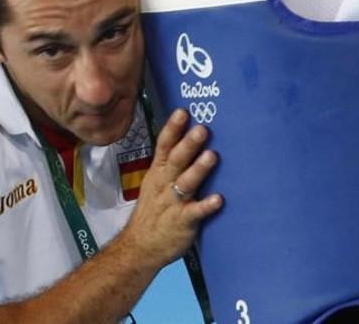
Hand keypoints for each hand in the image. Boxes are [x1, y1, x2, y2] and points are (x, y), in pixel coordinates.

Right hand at [121, 109, 222, 266]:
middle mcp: (164, 184)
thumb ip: (169, 163)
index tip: (182, 112)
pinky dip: (206, 205)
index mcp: (158, 173)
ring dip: (198, 169)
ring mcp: (173, 203)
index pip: (163, 146)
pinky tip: (218, 199)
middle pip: (175, 160)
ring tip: (212, 156)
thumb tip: (188, 138)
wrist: (140, 246)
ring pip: (185, 183)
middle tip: (202, 128)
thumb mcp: (154, 182)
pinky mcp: (182, 222)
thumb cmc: (152, 211)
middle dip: (188, 144)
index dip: (173, 129)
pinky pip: (195, 212)